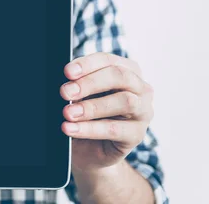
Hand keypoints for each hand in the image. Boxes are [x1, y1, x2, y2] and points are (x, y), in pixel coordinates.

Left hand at [60, 52, 153, 171]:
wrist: (88, 148)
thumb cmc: (86, 113)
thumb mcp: (81, 95)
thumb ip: (77, 85)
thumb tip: (66, 83)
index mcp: (126, 70)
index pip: (108, 60)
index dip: (87, 65)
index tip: (67, 72)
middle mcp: (140, 88)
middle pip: (120, 77)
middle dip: (90, 83)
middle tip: (65, 92)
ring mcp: (143, 111)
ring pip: (125, 102)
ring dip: (92, 107)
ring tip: (68, 113)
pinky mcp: (137, 134)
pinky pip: (115, 129)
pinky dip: (90, 128)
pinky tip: (70, 128)